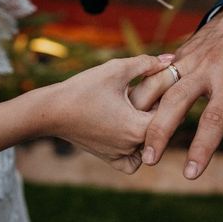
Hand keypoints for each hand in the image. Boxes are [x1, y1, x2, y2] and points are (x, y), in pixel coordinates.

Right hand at [46, 54, 173, 173]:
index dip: (168, 96)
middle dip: (160, 111)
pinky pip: (132, 161)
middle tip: (154, 94)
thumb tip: (171, 59)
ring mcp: (121, 155)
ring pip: (149, 145)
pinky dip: (136, 152)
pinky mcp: (110, 159)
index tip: (165, 84)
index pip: (170, 112)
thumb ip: (147, 63)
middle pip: (161, 129)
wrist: (51, 111)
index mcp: (139, 126)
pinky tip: (131, 134)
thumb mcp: (116, 69)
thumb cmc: (83, 88)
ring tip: (140, 111)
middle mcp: (133, 146)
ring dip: (149, 130)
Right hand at [140, 7, 222, 178]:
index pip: (215, 118)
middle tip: (149, 159)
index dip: (202, 148)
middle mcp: (209, 67)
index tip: (191, 173)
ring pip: (159, 86)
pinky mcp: (179, 56)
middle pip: (176, 101)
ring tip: (134, 140)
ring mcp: (190, 59)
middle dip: (160, 131)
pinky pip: (157, 76)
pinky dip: (144, 96)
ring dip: (144, 113)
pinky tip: (135, 118)